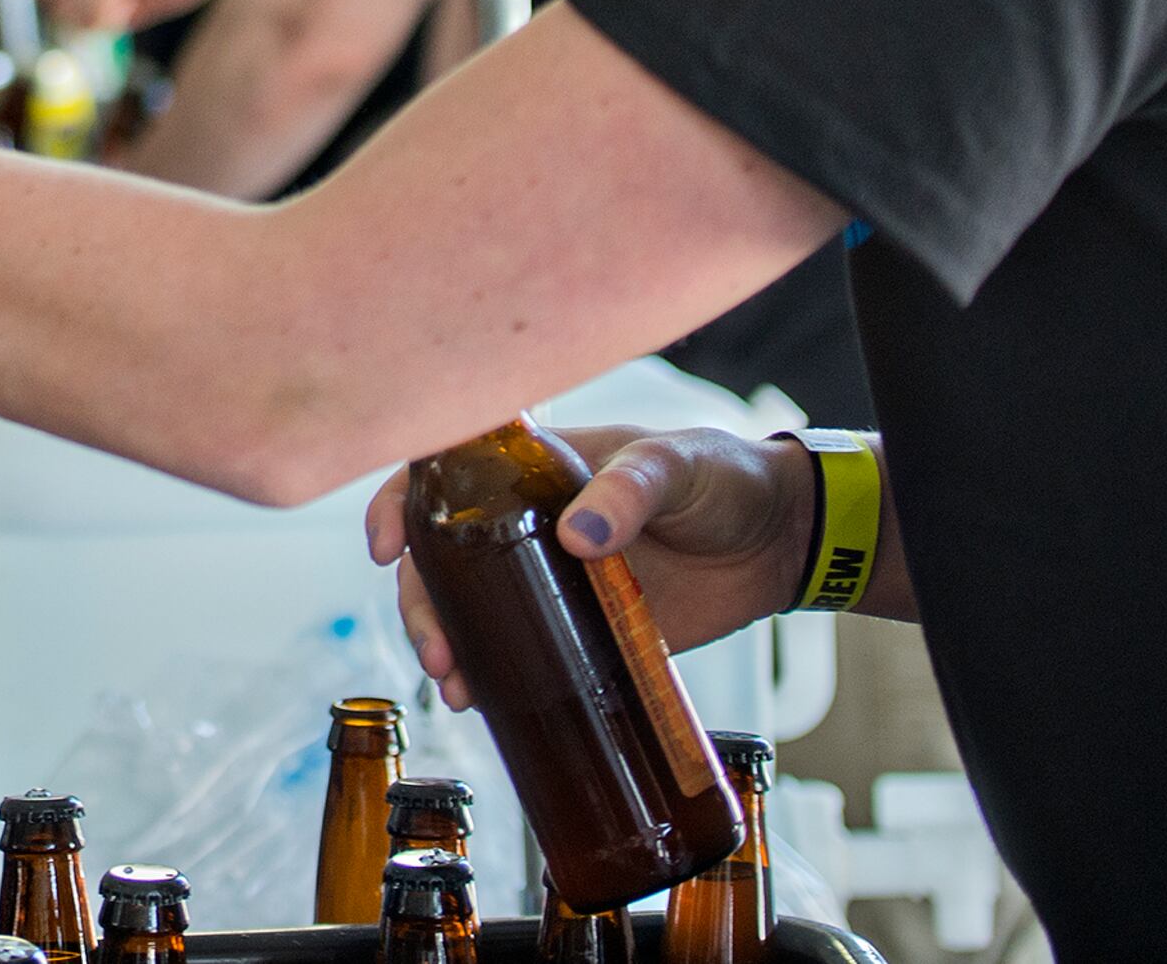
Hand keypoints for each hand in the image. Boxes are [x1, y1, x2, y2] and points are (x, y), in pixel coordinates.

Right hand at [363, 422, 813, 709]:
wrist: (781, 543)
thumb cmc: (724, 478)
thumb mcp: (676, 466)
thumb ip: (629, 490)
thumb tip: (581, 535)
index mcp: (536, 469)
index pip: (442, 475)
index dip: (399, 504)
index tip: (384, 546)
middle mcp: (528, 525)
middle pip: (442, 559)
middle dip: (420, 603)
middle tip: (436, 648)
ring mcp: (553, 582)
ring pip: (474, 612)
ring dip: (450, 645)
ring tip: (456, 684)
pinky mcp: (586, 631)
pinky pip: (527, 656)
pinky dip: (497, 679)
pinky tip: (485, 701)